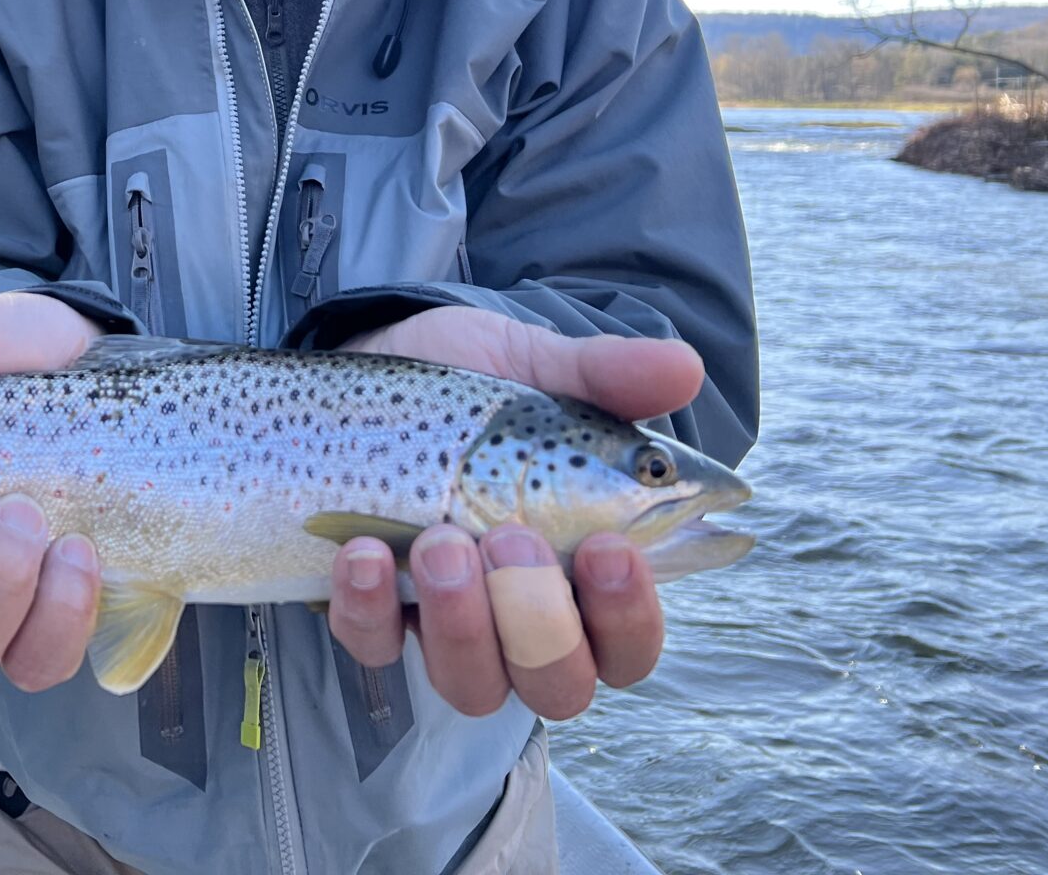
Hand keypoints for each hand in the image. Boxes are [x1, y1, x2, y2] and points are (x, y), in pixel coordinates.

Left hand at [326, 306, 702, 719]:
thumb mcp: (538, 369)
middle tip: (512, 538)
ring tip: (440, 541)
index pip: (630, 641)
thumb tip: (683, 368)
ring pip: (471, 684)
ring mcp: (445, 623)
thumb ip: (607, 376)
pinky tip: (364, 552)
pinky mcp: (371, 611)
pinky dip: (368, 607)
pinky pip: (373, 643)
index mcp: (584, 572)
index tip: (608, 548)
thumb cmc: (474, 391)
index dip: (629, 617)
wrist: (374, 361)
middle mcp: (522, 620)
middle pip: (559, 686)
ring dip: (461, 623)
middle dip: (540, 624)